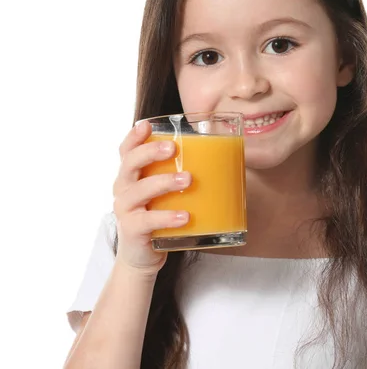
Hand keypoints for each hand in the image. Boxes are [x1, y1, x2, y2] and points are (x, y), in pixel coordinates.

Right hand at [112, 120, 191, 276]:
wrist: (144, 256)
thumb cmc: (159, 215)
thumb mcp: (165, 193)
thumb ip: (181, 173)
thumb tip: (229, 157)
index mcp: (131, 175)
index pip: (127, 151)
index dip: (134, 137)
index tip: (147, 125)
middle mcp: (123, 189)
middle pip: (130, 164)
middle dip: (149, 153)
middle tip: (172, 148)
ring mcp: (125, 210)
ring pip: (139, 191)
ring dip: (164, 182)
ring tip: (187, 179)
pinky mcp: (133, 231)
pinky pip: (148, 221)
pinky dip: (167, 217)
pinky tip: (185, 216)